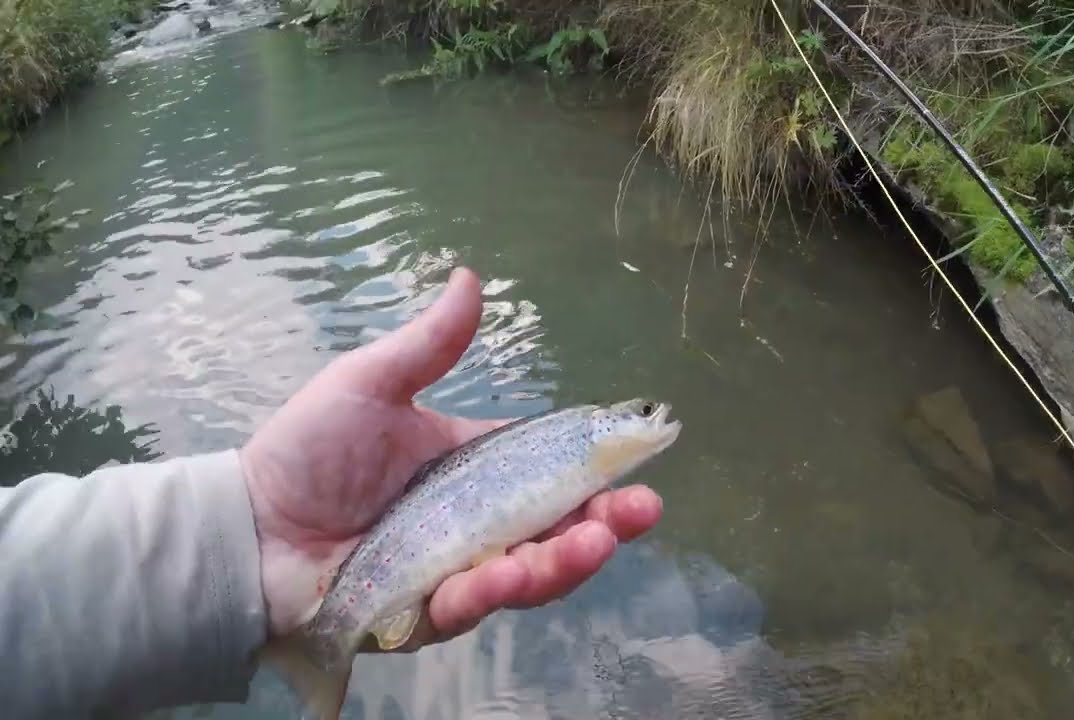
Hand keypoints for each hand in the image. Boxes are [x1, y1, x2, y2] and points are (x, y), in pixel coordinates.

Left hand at [238, 267, 662, 649]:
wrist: (246, 526)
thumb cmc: (308, 450)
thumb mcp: (370, 384)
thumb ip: (427, 345)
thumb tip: (469, 275)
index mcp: (473, 468)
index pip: (550, 469)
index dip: (596, 470)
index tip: (637, 464)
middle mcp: (477, 522)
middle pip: (555, 527)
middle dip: (604, 524)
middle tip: (640, 512)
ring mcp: (455, 569)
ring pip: (527, 572)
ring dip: (563, 561)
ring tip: (590, 544)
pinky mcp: (425, 613)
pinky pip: (469, 606)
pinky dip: (493, 590)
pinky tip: (508, 571)